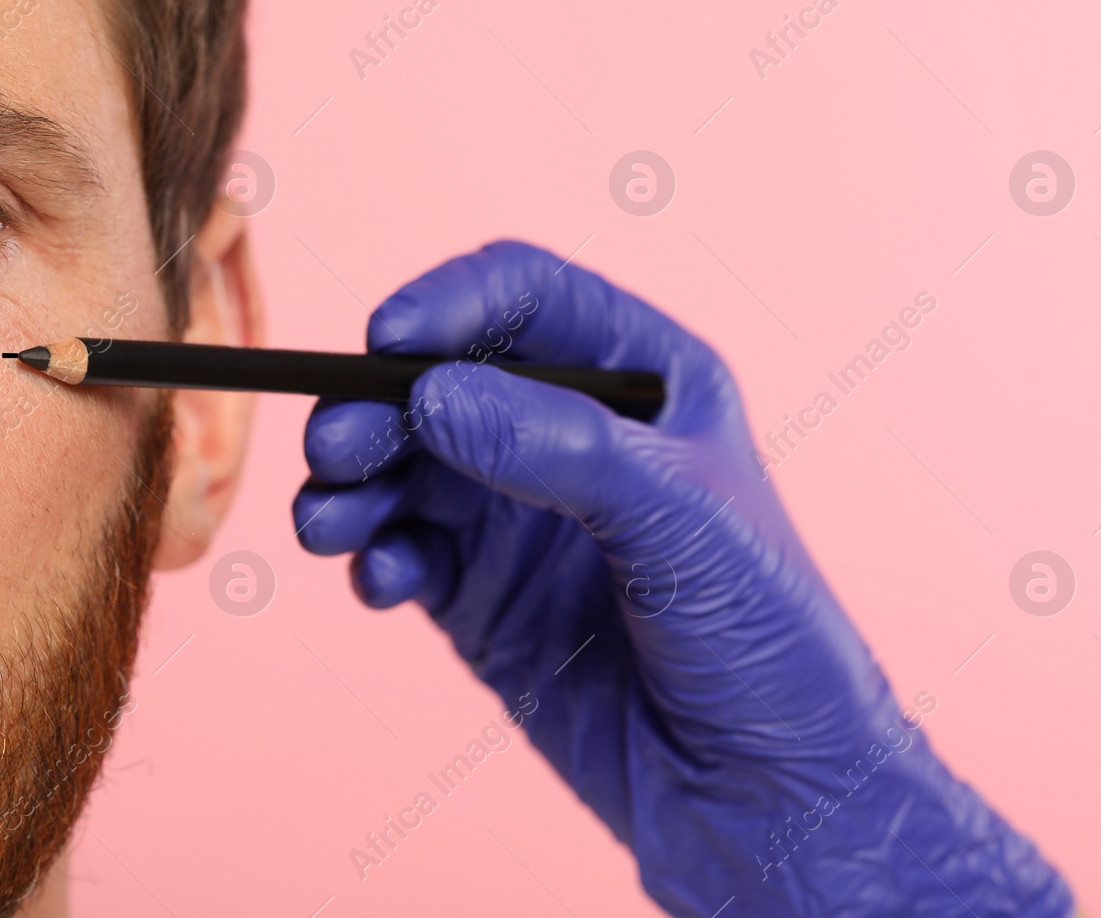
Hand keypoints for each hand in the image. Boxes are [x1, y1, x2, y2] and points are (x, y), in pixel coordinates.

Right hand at [293, 241, 1072, 917]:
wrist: (766, 801)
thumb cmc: (770, 644)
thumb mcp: (685, 526)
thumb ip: (564, 450)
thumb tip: (434, 395)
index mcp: (643, 380)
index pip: (525, 298)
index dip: (450, 304)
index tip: (387, 342)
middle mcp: (572, 434)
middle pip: (442, 378)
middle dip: (378, 404)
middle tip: (337, 449)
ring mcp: (522, 516)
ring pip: (406, 463)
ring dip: (355, 483)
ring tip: (330, 527)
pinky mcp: (484, 595)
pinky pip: (404, 549)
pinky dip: (376, 554)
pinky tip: (387, 585)